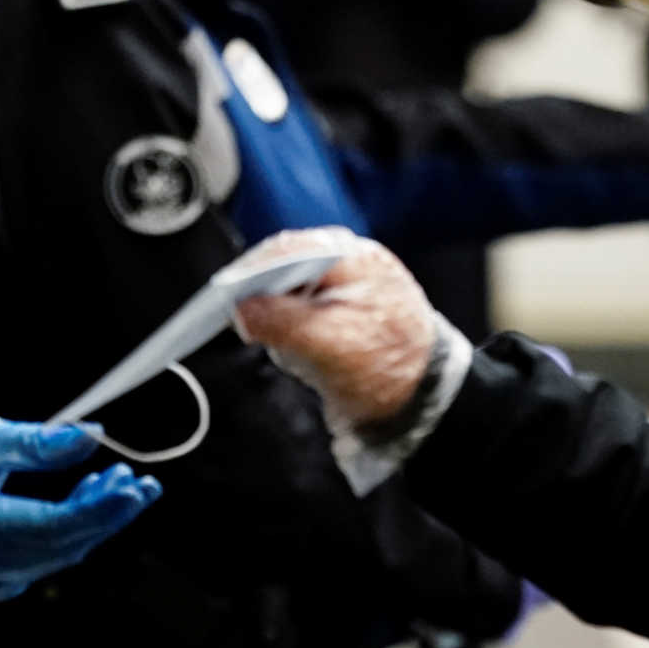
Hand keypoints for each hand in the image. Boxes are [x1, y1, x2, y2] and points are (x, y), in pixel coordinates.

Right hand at [0, 420, 162, 602]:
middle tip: (144, 483)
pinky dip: (72, 532)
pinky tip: (89, 501)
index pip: (60, 527)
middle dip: (111, 514)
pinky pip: (46, 560)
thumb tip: (94, 436)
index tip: (137, 487)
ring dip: (96, 520)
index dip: (104, 509)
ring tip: (120, 482)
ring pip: (62, 554)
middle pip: (69, 544)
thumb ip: (38, 444)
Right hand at [231, 229, 442, 428]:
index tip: (222, 297)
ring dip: (277, 314)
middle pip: (282, 265)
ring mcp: (344, 281)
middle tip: (245, 326)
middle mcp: (347, 259)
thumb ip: (282, 322)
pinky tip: (299, 349)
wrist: (426, 397)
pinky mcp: (340, 305)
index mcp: (350, 257)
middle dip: (262, 296)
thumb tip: (240, 310)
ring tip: (288, 345)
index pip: (284, 249)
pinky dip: (290, 327)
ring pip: (287, 287)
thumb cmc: (388, 369)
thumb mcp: (330, 346)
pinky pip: (300, 306)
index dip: (248, 272)